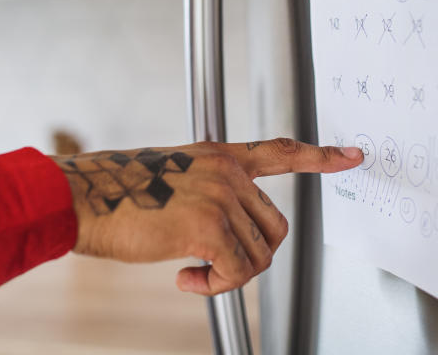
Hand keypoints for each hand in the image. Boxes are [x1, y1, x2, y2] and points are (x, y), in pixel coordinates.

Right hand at [51, 138, 362, 295]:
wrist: (84, 198)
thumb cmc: (118, 194)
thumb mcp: (172, 178)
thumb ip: (207, 191)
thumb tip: (226, 231)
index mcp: (219, 156)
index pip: (280, 152)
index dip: (320, 156)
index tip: (353, 156)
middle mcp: (227, 172)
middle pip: (274, 226)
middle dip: (250, 254)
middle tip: (214, 265)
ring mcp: (220, 197)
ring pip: (258, 255)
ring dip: (228, 275)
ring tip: (191, 271)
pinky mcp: (208, 227)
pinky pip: (237, 271)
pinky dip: (215, 286)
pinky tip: (185, 278)